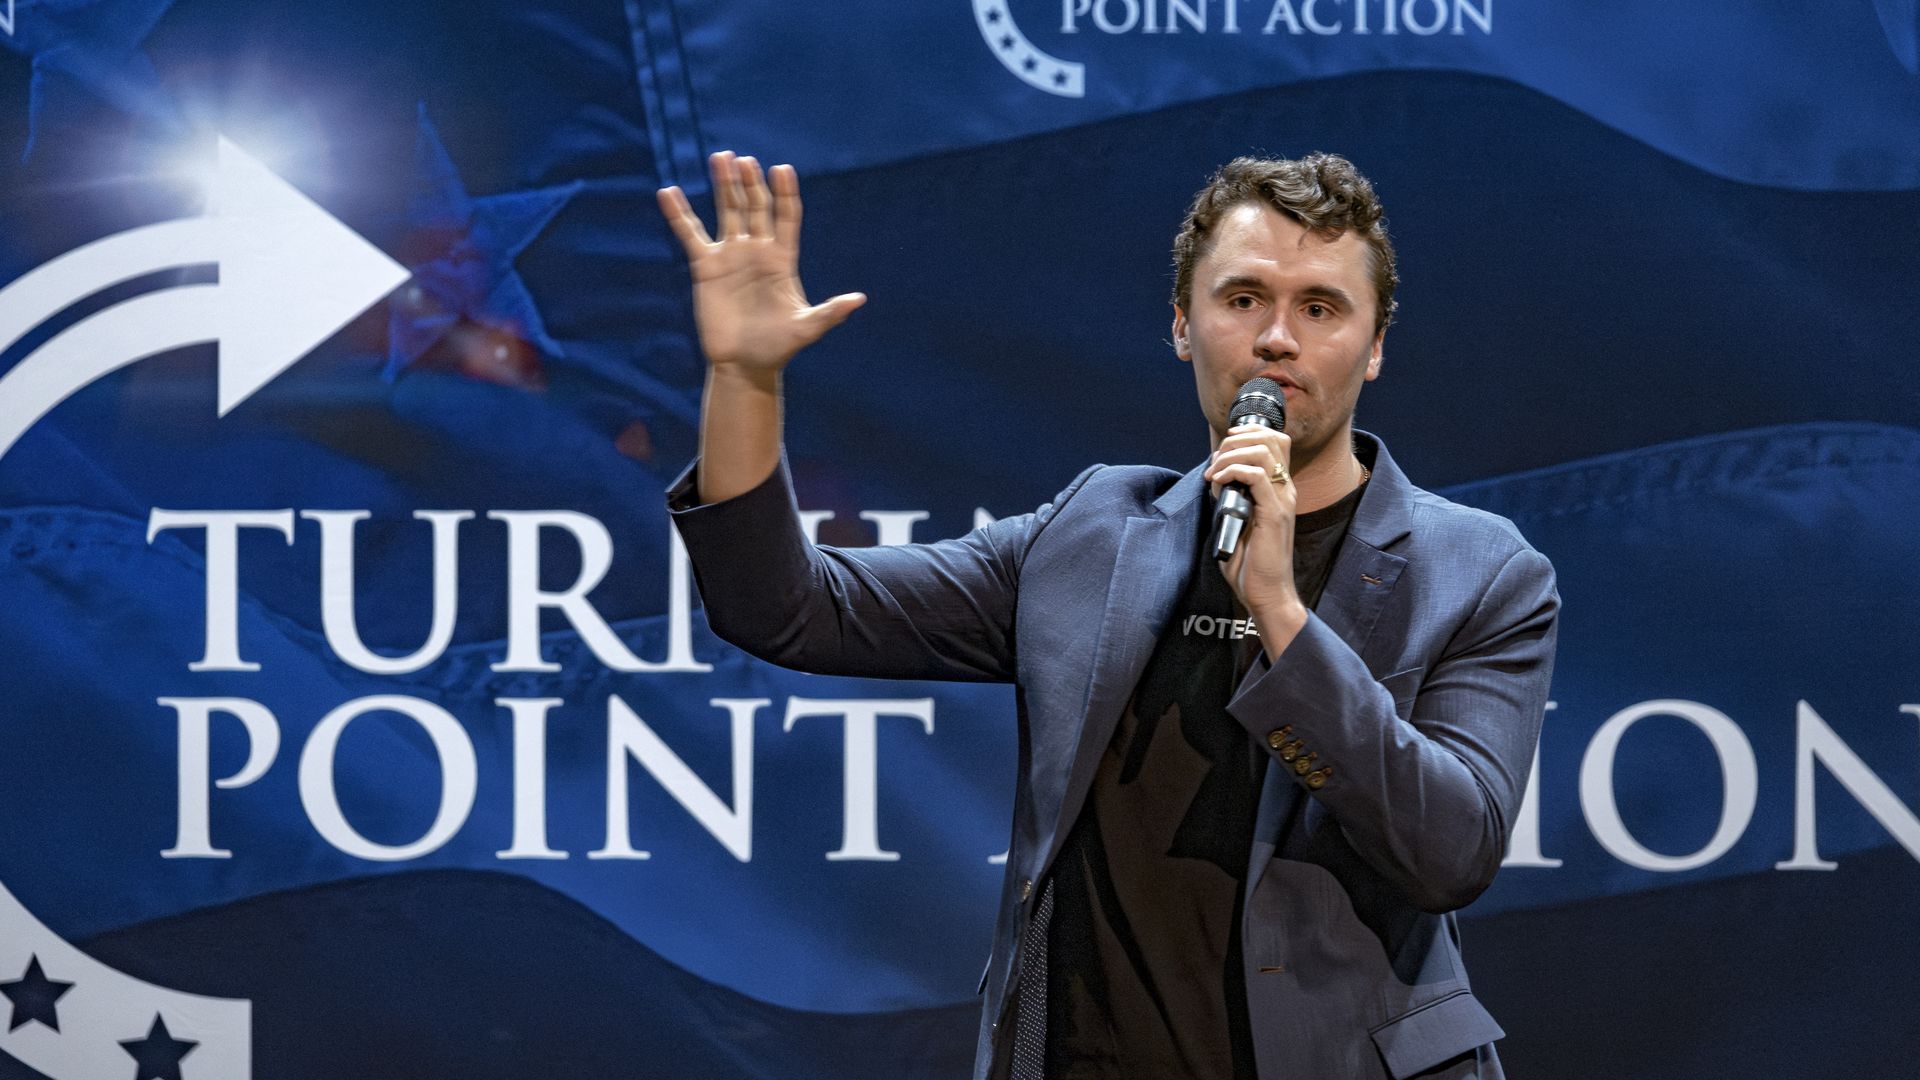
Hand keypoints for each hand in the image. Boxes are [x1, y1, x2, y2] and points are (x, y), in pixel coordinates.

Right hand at [657, 152, 865, 376]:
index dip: (785, 193)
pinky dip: (679, 214)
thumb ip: (830, 312)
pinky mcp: (706, 267)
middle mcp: (757, 251)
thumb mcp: (806, 328)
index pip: (787, 216)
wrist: (744, 365)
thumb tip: (858, 300)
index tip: (782, 169)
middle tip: (744, 158)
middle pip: (756, 206)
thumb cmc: (778, 347)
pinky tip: (668, 192)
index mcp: (782, 259)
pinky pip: (691, 234)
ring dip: (724, 185)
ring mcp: (731, 256)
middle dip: (751, 182)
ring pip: (727, 211)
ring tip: (720, 157)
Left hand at [1204, 424, 1309, 656]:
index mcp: (1278, 489)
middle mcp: (1284, 490)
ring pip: (1263, 452)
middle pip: (1272, 439)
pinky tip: (1218, 483)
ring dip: (1231, 455)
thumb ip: (1231, 497)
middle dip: (1236, 440)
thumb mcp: (1236, 521)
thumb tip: (1216, 478)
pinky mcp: (1274, 514)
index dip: (1248, 434)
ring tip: (1214, 473)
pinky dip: (1233, 471)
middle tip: (1215, 460)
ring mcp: (1281, 500)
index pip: (1276, 442)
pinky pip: (1255, 476)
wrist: (1266, 593)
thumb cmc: (1251, 563)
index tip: (1223, 446)